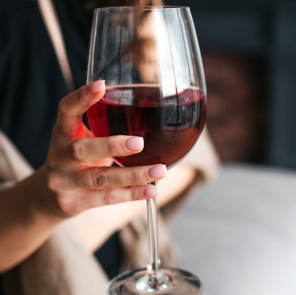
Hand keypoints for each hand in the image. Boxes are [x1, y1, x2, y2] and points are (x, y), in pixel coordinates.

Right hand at [43, 81, 166, 216]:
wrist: (48, 196)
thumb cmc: (77, 161)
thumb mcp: (83, 139)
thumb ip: (105, 129)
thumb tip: (154, 117)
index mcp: (62, 133)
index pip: (66, 110)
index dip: (82, 97)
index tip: (101, 85)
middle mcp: (58, 156)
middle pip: (82, 150)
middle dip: (112, 146)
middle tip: (140, 142)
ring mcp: (63, 181)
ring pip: (100, 178)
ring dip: (133, 175)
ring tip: (159, 170)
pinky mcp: (72, 203)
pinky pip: (107, 198)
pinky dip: (132, 194)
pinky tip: (152, 190)